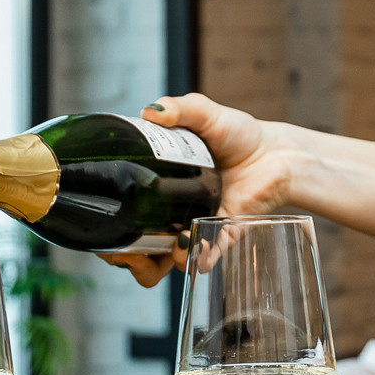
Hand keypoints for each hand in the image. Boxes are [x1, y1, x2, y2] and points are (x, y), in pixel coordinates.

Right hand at [99, 93, 297, 287]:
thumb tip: (152, 112)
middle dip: (120, 256)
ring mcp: (194, 227)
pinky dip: (193, 258)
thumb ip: (180, 109)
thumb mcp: (204, 114)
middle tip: (120, 249)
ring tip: (149, 253)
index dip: (106, 222)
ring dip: (150, 265)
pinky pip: (202, 257)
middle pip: (133, 250)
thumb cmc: (238, 134)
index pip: (121, 212)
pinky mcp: (220, 236)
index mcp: (157, 185)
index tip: (98, 217)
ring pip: (162, 264)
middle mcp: (170, 213)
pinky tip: (189, 245)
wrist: (276, 151)